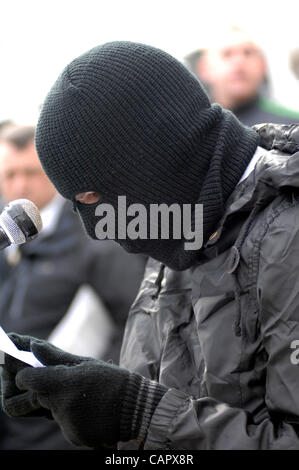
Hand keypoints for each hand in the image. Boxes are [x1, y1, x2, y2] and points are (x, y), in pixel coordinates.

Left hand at [1, 334, 166, 447]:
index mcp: (62, 384)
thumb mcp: (85, 363)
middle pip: (25, 402)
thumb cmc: (112, 380)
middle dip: (24, 392)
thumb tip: (31, 346)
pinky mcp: (73, 437)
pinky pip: (61, 423)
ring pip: (46, 411)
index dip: (21, 374)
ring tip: (79, 395)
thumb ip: (55, 357)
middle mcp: (60, 407)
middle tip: (33, 383)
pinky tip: (88, 408)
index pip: (26, 380)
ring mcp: (65, 425)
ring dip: (54, 403)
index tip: (23, 370)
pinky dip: (69, 415)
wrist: (138, 409)